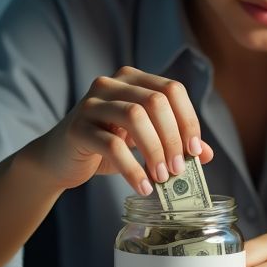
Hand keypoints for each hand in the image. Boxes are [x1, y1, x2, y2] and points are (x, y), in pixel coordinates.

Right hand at [33, 66, 213, 194]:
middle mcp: (111, 83)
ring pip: (135, 116)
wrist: (59, 161)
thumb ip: (173, 142)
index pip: (172, 90)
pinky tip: (142, 186)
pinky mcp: (77, 127)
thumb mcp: (142, 143)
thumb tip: (207, 154)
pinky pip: (112, 144)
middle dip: (172, 138)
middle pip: (155, 102)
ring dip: (155, 150)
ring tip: (162, 178)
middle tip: (179, 169)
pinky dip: (132, 168)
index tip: (195, 151)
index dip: (188, 120)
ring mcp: (91, 103)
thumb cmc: (104, 148)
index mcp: (132, 80)